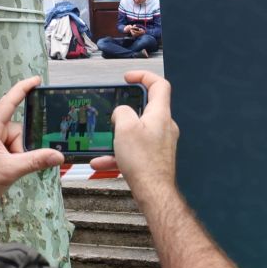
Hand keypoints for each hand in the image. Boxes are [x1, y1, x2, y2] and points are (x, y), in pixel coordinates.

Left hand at [0, 75, 62, 204]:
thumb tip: (58, 156)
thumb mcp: (11, 170)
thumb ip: (36, 160)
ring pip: (10, 138)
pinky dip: (8, 155)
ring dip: (14, 153)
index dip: (23, 89)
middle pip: (14, 129)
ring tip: (5, 168)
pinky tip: (1, 166)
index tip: (36, 80)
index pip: (9, 103)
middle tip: (14, 163)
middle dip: (19, 147)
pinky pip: (3, 144)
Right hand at [88, 70, 175, 197]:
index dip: (144, 76)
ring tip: (106, 144)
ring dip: (119, 137)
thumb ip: (122, 112)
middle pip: (147, 108)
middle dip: (127, 111)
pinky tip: (102, 162)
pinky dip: (119, 154)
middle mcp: (164, 127)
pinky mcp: (155, 158)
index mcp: (160, 114)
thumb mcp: (125, 128)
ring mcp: (161, 143)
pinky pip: (135, 150)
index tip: (129, 77)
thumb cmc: (143, 161)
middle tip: (115, 113)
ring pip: (137, 132)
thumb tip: (121, 113)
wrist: (153, 192)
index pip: (159, 85)